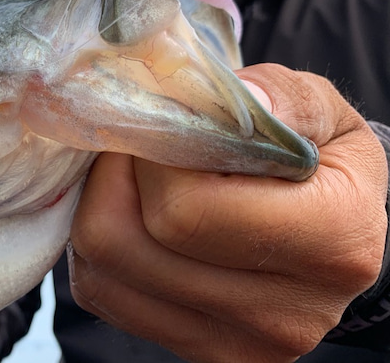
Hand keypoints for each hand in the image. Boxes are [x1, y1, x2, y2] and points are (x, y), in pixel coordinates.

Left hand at [68, 63, 387, 362]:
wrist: (339, 232)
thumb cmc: (321, 158)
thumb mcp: (319, 110)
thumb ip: (277, 98)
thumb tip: (216, 102)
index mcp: (332, 241)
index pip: (183, 206)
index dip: (152, 152)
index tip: (163, 121)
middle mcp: (285, 313)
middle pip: (125, 243)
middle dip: (111, 178)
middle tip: (135, 143)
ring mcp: (238, 344)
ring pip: (101, 272)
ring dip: (96, 208)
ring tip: (131, 176)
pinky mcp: (202, 351)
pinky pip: (102, 293)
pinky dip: (96, 248)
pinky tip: (130, 214)